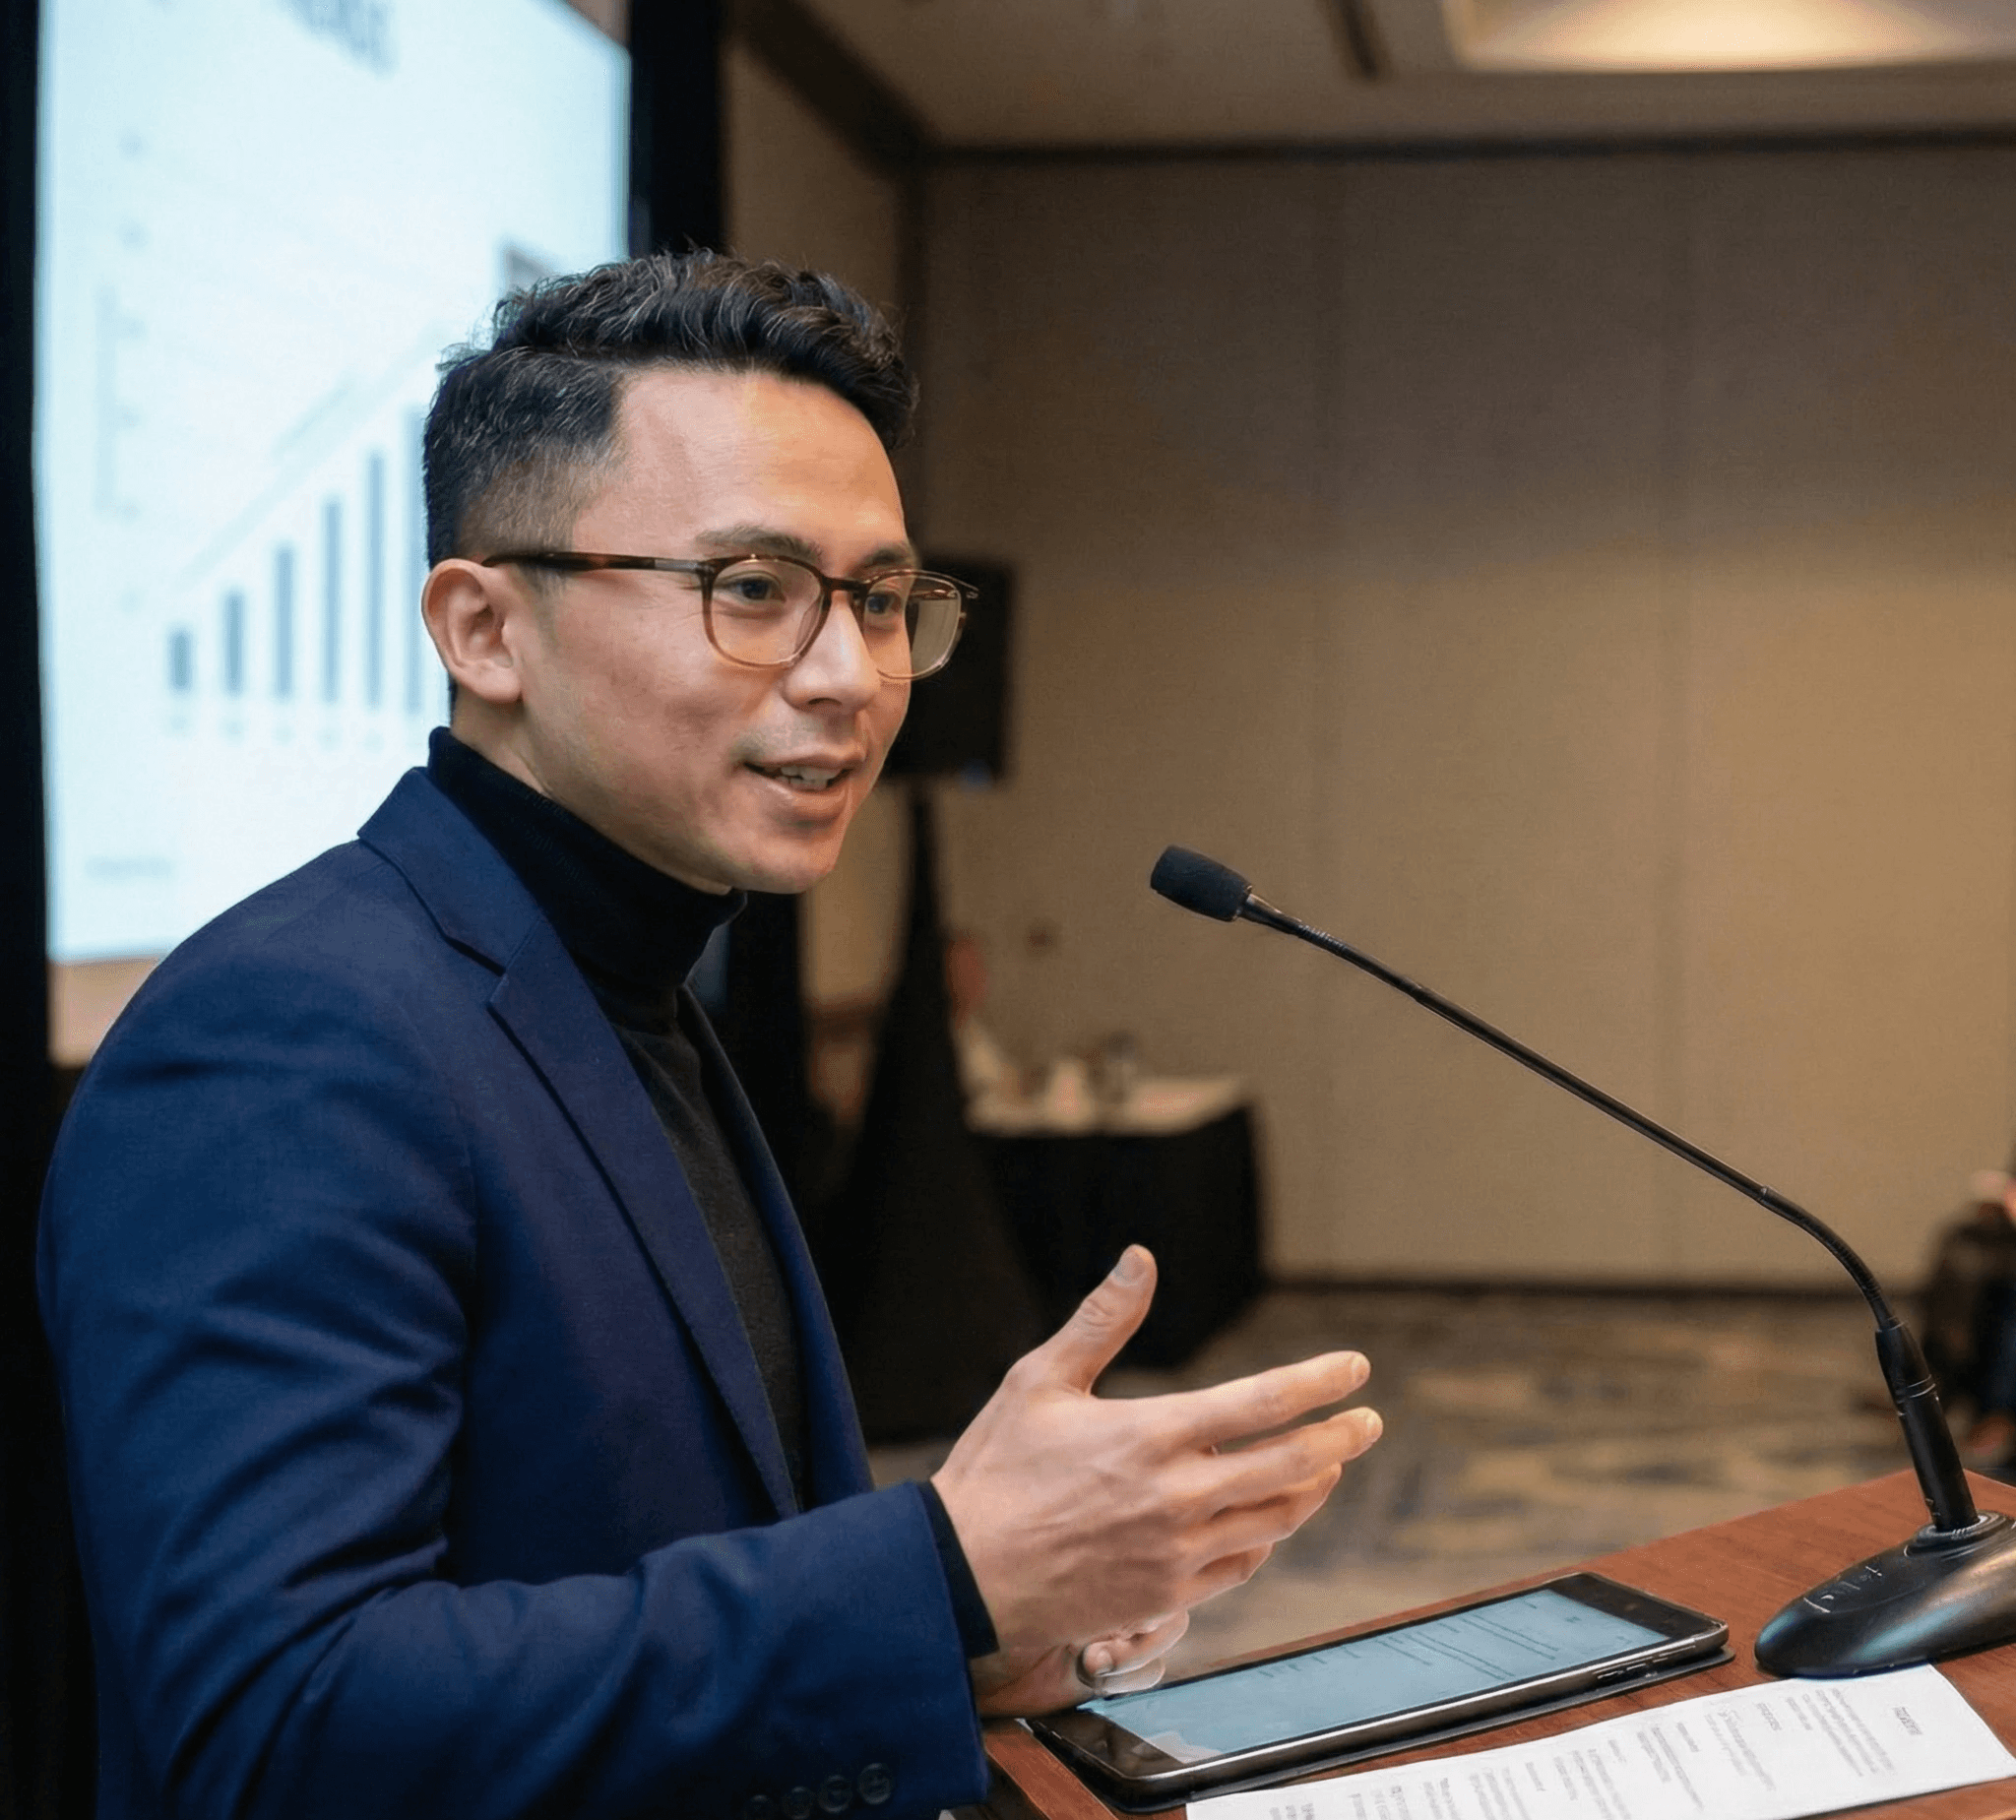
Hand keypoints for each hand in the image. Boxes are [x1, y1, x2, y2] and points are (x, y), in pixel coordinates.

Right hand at [933, 1245, 1380, 1716]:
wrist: (962, 1574)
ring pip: (1278, 1520)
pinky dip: (1268, 1537)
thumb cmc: (997, 1469)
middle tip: (1369, 1421)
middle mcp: (1177, 1496)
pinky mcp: (1167, 1594)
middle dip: (1342, 1438)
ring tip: (1328, 1464)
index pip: (1263, 1402)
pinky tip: (1269, 1520)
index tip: (1356, 1368)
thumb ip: (1102, 1321)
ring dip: (1314, 1487)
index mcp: (1152, 1435)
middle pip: (1292, 1465)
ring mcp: (1178, 1551)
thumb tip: (1140, 1257)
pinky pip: (1243, 1566)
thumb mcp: (1039, 1380)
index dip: (1319, 1382)